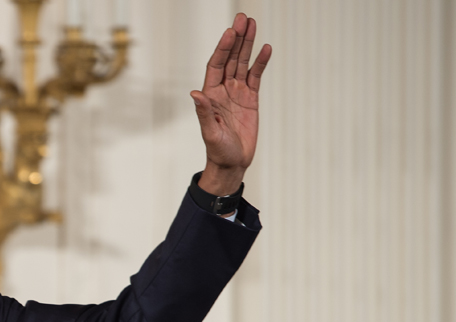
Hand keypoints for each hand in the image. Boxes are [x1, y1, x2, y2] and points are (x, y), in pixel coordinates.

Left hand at [191, 13, 271, 195]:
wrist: (232, 163)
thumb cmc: (218, 151)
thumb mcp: (210, 132)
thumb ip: (203, 112)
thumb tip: (196, 93)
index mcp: (210, 95)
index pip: (216, 65)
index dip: (222, 48)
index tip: (230, 32)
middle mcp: (223, 90)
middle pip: (230, 58)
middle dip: (236, 38)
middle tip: (242, 18)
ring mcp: (237, 93)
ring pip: (243, 63)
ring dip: (247, 44)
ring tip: (252, 23)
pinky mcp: (251, 99)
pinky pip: (256, 76)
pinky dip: (261, 63)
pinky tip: (266, 49)